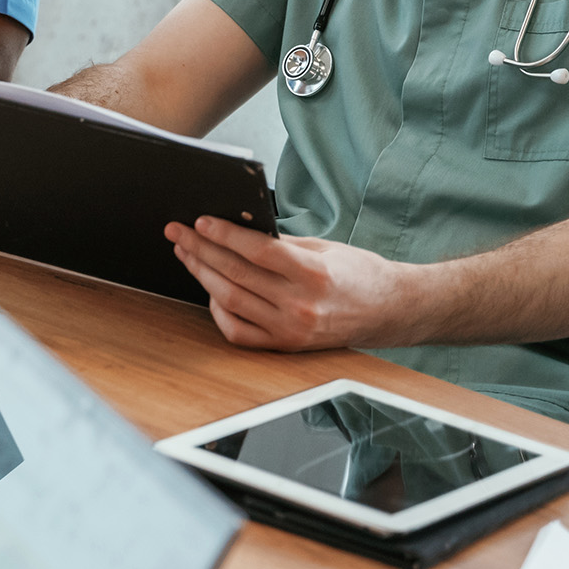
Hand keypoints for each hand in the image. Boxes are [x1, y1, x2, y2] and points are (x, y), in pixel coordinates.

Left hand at [165, 216, 411, 349]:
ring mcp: (291, 330)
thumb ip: (280, 243)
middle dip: (200, 250)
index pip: (257, 251)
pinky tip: (211, 291)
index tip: (199, 221)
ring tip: (186, 254)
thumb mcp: (324, 248)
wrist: (390, 311)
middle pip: (236, 274)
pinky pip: (238, 331)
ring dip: (202, 275)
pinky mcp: (285, 346)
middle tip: (177, 232)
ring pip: (230, 301)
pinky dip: (218, 310)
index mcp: (314, 274)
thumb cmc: (359, 274)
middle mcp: (301, 306)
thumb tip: (237, 228)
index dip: (224, 235)